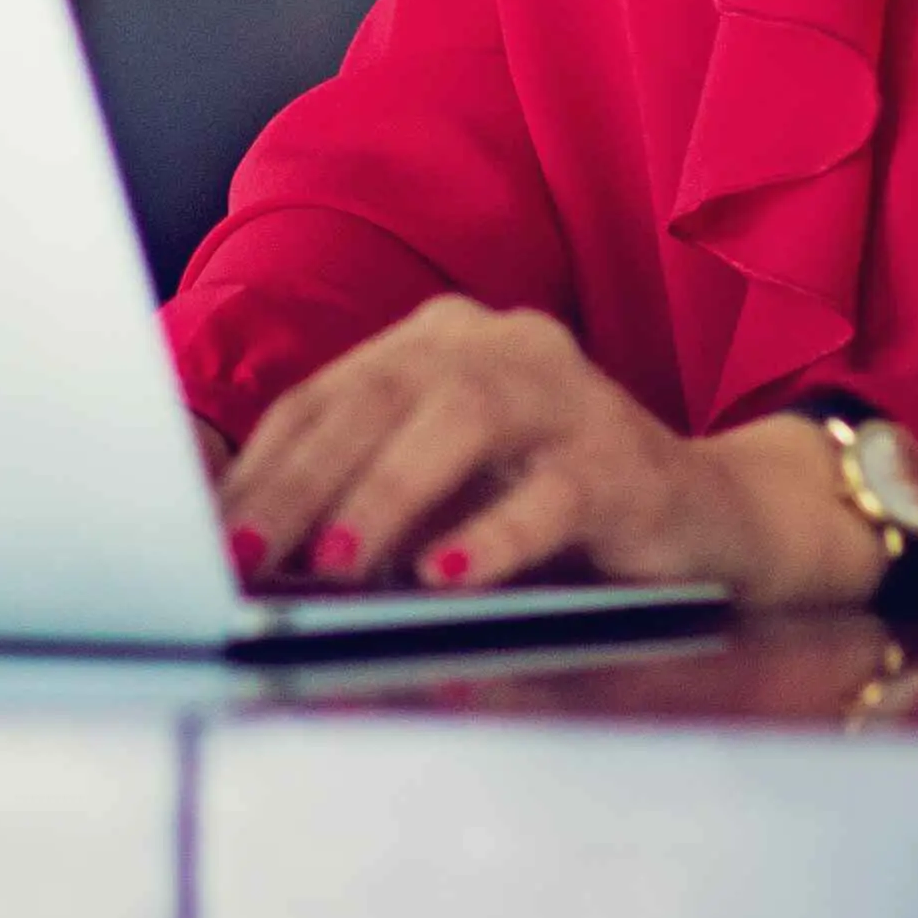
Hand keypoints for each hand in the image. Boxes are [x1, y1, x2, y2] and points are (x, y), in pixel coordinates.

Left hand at [209, 298, 885, 608]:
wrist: (710, 517)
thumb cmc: (548, 507)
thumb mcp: (442, 495)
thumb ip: (359, 498)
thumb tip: (248, 543)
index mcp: (439, 343)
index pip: (328, 396)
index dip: (262, 465)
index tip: (207, 533)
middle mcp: (499, 346)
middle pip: (379, 398)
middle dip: (301, 481)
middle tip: (246, 551)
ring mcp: (567, 395)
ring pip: (461, 423)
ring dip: (388, 495)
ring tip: (336, 560)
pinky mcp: (625, 461)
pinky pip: (552, 494)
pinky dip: (493, 536)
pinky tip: (446, 575)